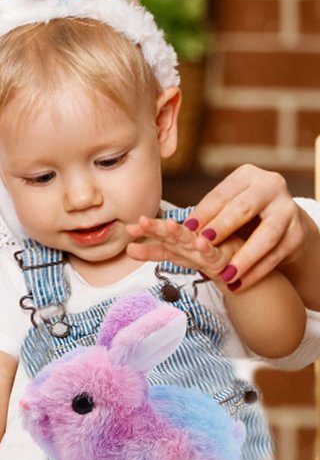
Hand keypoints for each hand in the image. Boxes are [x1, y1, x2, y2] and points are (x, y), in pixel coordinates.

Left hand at [126, 216, 241, 291]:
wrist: (233, 268)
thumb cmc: (203, 255)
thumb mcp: (176, 255)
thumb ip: (153, 252)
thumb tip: (128, 249)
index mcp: (176, 240)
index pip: (158, 235)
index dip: (145, 231)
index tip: (129, 228)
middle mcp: (188, 242)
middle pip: (170, 234)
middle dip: (156, 228)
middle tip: (142, 222)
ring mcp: (203, 249)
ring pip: (189, 240)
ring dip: (179, 232)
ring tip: (169, 226)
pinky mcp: (220, 258)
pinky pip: (212, 254)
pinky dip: (206, 248)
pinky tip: (201, 242)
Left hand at [130, 165, 313, 291]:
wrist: (283, 222)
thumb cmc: (241, 214)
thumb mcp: (222, 209)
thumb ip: (201, 216)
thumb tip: (161, 227)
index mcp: (245, 176)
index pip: (220, 196)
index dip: (202, 214)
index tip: (184, 229)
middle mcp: (269, 187)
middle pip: (243, 209)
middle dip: (222, 228)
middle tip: (201, 245)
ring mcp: (287, 210)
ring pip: (266, 235)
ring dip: (245, 257)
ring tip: (226, 275)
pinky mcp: (297, 233)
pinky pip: (278, 254)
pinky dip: (259, 270)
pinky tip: (242, 282)